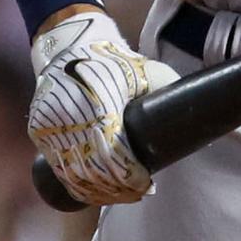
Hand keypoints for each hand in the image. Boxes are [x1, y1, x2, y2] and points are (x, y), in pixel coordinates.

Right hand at [27, 8, 173, 206]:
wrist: (71, 46)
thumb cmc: (117, 61)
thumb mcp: (148, 73)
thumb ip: (166, 97)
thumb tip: (199, 122)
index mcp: (99, 104)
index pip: (114, 155)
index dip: (130, 177)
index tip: (146, 184)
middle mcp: (70, 117)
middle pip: (93, 171)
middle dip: (117, 189)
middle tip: (137, 193)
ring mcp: (50, 126)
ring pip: (73, 174)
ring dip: (97, 192)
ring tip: (119, 195)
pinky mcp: (40, 132)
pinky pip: (58, 167)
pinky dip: (76, 184)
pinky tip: (94, 192)